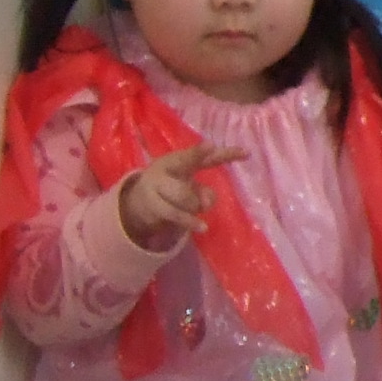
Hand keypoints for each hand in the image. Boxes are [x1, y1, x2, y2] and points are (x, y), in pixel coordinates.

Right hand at [115, 142, 246, 249]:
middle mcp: (167, 168)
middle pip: (185, 161)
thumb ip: (203, 192)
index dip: (224, 153)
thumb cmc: (169, 189)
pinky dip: (190, 221)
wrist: (135, 202)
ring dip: (194, 205)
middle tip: (210, 154)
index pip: (204, 156)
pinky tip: (203, 227)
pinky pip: (175, 214)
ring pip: (184, 194)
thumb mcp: (188, 187)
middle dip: (197, 154)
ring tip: (194, 208)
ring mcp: (157, 186)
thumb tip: (206, 204)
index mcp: (180, 160)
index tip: (246, 153)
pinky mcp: (153, 205)